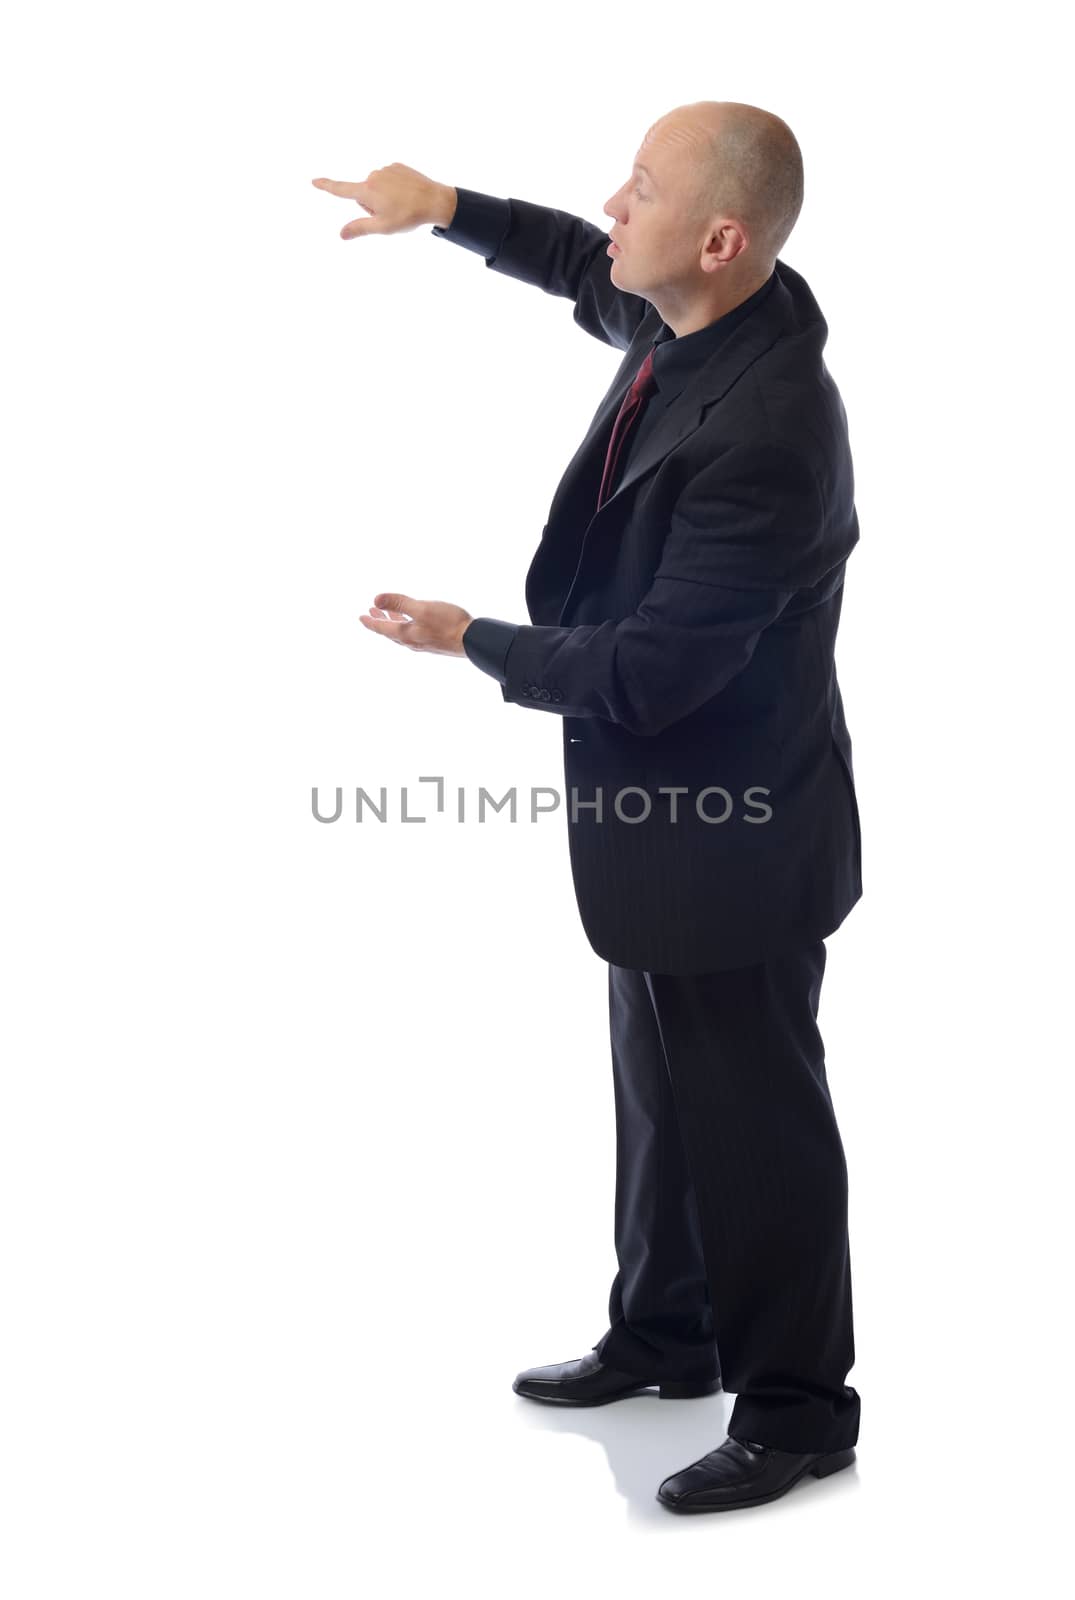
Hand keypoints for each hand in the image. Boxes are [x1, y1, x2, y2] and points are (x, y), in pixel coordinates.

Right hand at [311, 165, 453, 238]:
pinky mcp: (398, 166)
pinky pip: (389, 179)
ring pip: (377, 187)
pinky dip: (394, 187)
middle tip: (391, 213)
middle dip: (372, 204)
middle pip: (363, 194)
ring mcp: (386, 169)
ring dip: (384, 197)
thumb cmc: (408, 216)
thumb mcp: (382, 227)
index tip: (314, 181)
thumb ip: (359, 229)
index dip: (326, 186)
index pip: (341, 189)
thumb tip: (341, 234)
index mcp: (367, 191)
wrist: (435, 200)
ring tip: (402, 204)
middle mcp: (373, 176)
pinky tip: (407, 194)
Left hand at [360, 593, 472, 656]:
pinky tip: (414, 623)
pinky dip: (407, 626)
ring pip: (403, 633)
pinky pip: (414, 634)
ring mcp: (424, 643)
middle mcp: (412, 641)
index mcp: (406, 634)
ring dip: (394, 623)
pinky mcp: (434, 643)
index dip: (371, 622)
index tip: (361, 617)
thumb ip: (399, 603)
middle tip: (371, 613)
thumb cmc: (448, 623)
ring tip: (390, 615)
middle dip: (380, 621)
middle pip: (391, 631)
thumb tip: (375, 599)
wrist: (472, 641)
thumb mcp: (421, 608)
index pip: (382, 628)